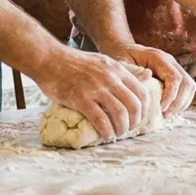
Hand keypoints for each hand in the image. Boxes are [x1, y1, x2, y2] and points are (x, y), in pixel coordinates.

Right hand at [34, 49, 149, 142]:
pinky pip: (101, 120)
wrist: (49, 59)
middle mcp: (110, 78)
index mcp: (117, 69)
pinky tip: (106, 135)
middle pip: (134, 105)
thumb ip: (122, 71)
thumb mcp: (103, 61)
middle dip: (135, 122)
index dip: (144, 110)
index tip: (139, 118)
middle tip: (128, 129)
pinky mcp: (80, 98)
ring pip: (120, 114)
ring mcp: (95, 88)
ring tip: (117, 134)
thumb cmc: (75, 62)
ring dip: (122, 129)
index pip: (141, 92)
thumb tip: (146, 77)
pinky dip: (107, 131)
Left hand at [105, 42, 195, 116]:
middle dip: (178, 102)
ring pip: (189, 86)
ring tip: (167, 115)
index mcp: (158, 57)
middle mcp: (170, 61)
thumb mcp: (123, 63)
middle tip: (165, 116)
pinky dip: (181, 102)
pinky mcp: (174, 75)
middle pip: (187, 83)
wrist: (123, 51)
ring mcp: (174, 67)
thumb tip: (148, 75)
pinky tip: (169, 110)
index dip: (171, 95)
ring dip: (182, 103)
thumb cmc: (122, 58)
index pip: (174, 77)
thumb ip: (133, 70)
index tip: (161, 109)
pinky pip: (186, 89)